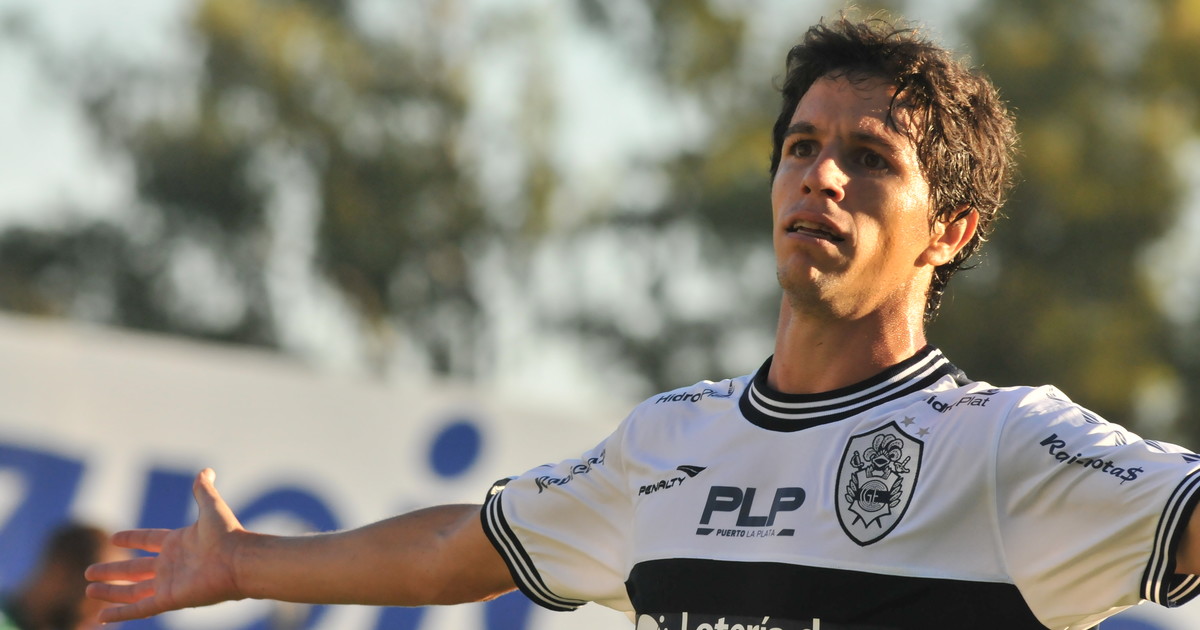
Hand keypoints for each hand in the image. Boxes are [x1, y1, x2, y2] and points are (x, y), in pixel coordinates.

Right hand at [86, 469, 247, 622]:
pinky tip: (101, 618)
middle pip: (134, 569)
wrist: (240, 560)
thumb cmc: (228, 534)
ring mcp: (169, 584)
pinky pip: (139, 609)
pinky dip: (120, 614)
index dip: (132, 539)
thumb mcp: (211, 507)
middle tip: (89, 572)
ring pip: (132, 591)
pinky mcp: (169, 600)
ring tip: (88, 591)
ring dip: (111, 592)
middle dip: (112, 570)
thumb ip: (204, 490)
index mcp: (178, 543)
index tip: (114, 538)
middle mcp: (171, 564)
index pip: (148, 540)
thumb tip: (206, 470)